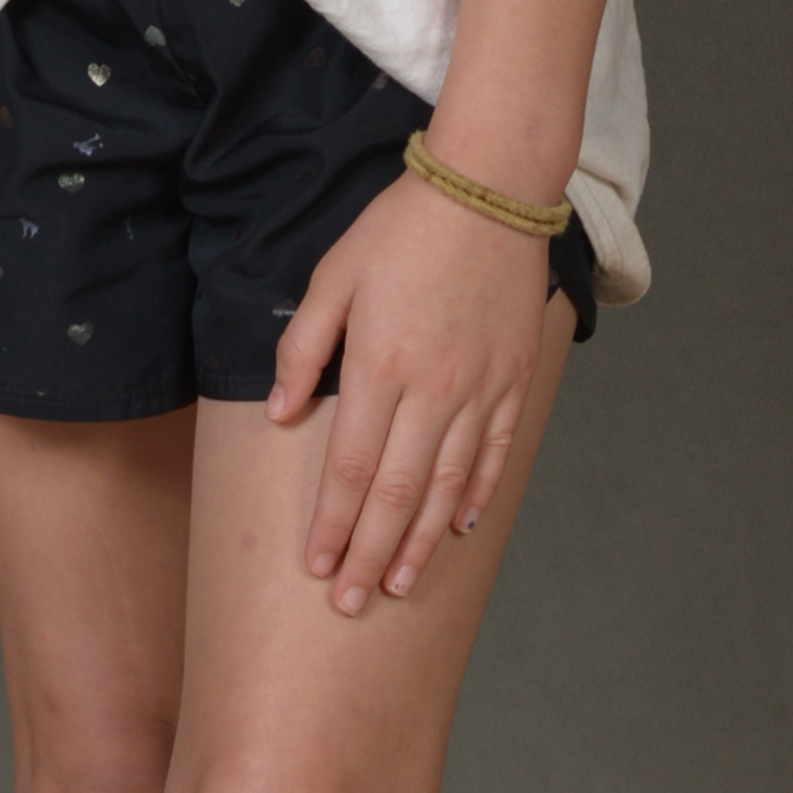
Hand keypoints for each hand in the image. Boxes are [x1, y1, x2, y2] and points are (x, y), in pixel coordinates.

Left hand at [266, 169, 550, 613]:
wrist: (489, 190)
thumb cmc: (401, 228)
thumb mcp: (333, 274)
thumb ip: (303, 348)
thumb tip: (279, 415)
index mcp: (380, 367)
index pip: (349, 469)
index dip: (332, 525)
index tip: (317, 567)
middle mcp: (432, 391)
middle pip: (396, 494)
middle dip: (369, 555)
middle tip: (351, 602)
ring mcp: (480, 390)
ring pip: (446, 487)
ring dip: (419, 542)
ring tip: (397, 583)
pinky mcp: (513, 380)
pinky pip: (495, 454)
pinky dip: (476, 497)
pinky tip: (457, 526)